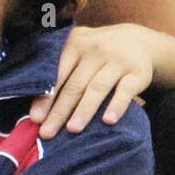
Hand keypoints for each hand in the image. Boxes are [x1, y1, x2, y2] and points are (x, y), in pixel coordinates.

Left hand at [30, 23, 155, 138]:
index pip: (58, 73)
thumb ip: (61, 69)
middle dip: (60, 111)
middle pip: (75, 85)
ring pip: (97, 88)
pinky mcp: (138, 72)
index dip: (46, 97)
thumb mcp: (80, 50)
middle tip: (48, 133)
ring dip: (84, 110)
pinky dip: (116, 106)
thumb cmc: (98, 53)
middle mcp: (96, 49)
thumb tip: (37, 108)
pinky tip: (108, 121)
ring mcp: (118, 60)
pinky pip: (125, 91)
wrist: (139, 41)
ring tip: (72, 130)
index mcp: (76, 43)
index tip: (36, 118)